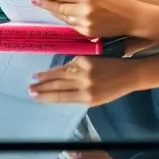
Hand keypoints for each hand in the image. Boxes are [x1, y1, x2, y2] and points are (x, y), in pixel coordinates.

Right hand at [27, 56, 146, 106]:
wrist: (129, 74)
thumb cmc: (113, 88)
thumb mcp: (97, 99)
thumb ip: (78, 96)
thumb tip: (59, 92)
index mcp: (87, 98)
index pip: (61, 98)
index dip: (46, 97)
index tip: (35, 97)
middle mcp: (84, 86)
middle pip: (58, 87)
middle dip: (42, 88)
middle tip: (30, 89)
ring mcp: (84, 72)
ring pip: (60, 75)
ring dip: (46, 77)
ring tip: (35, 78)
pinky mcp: (85, 60)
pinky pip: (68, 65)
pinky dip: (57, 69)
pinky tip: (49, 71)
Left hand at [28, 0, 142, 37]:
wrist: (133, 19)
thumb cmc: (118, 0)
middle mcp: (85, 10)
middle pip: (59, 7)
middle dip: (44, 3)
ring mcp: (86, 23)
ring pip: (63, 17)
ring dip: (53, 11)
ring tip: (42, 5)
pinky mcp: (88, 33)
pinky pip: (71, 25)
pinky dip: (64, 19)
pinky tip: (57, 14)